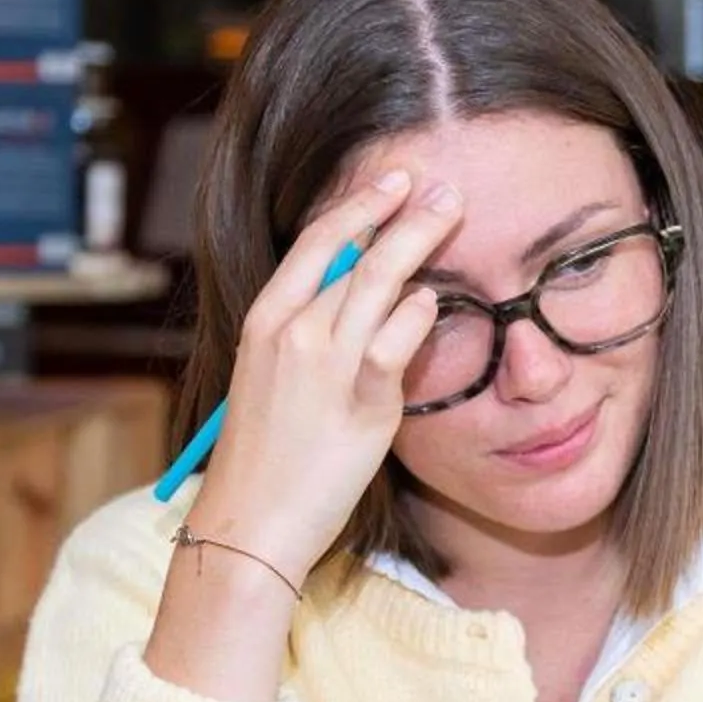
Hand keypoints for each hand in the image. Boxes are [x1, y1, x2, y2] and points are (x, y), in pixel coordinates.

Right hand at [191, 166, 460, 579]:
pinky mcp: (362, 399)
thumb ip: (312, 338)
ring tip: (451, 213)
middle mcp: (290, 331)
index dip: (356, 205)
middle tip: (440, 185)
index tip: (390, 181)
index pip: (313, 242)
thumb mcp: (274, 380)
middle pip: (353, 252)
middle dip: (401, 211)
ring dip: (420, 240)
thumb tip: (363, 300)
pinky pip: (400, 335)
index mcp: (263, 321)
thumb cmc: (267, 458)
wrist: (252, 520)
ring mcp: (325, 362)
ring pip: (379, 280)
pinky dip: (420, 311)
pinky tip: (434, 300)